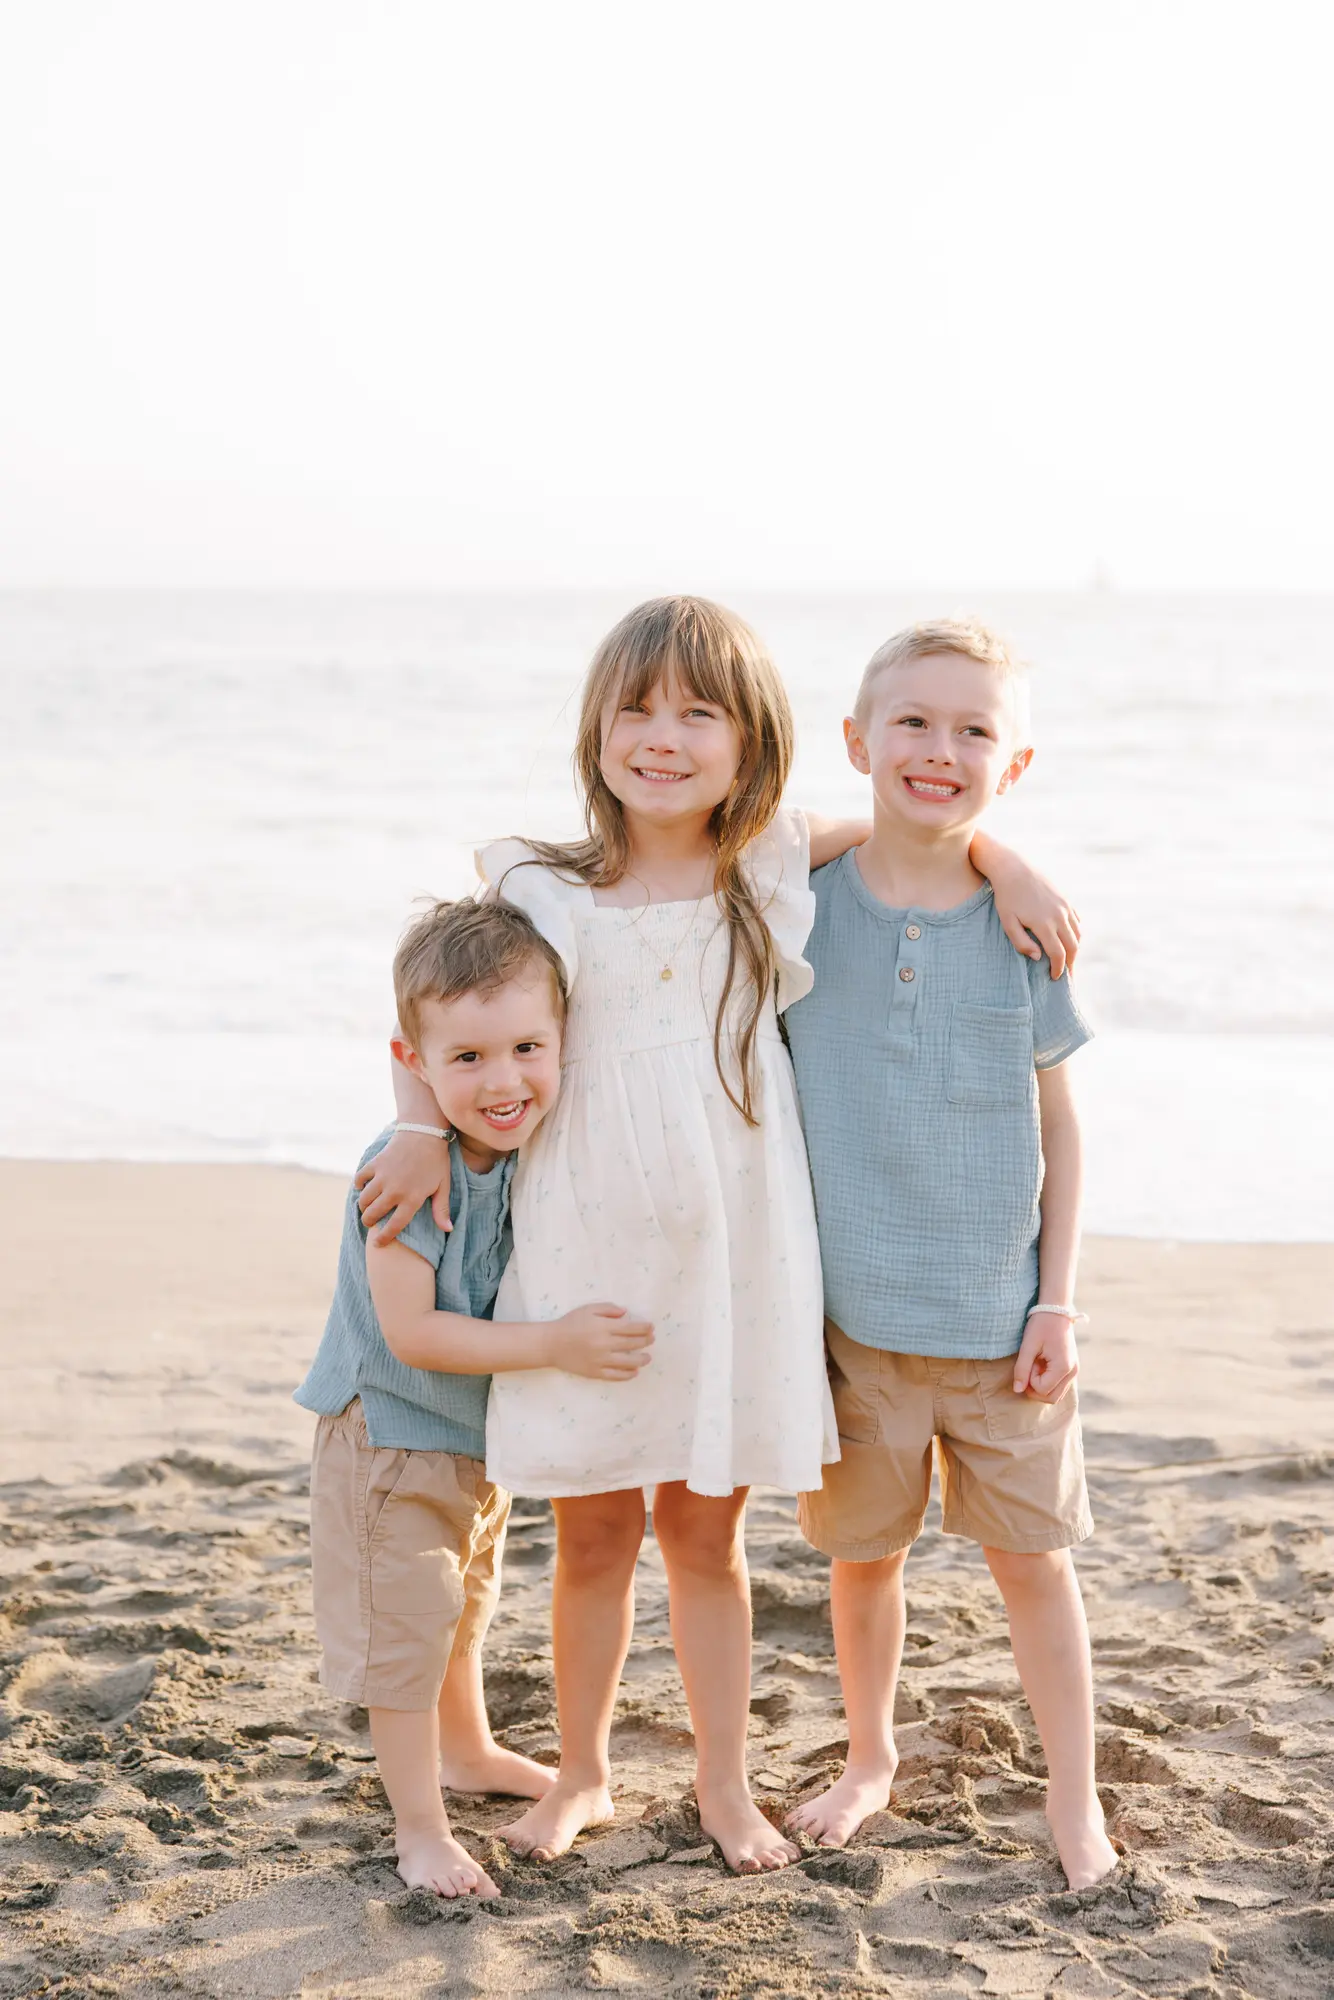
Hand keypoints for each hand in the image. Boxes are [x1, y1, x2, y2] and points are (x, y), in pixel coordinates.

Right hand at [356, 1132, 452, 1242]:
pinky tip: (363, 1187)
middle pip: (374, 1215)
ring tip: (367, 1208)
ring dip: (364, 1206)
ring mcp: (383, 1177)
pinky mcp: (375, 1164)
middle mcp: (395, 1190)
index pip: (394, 1226)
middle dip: (370, 1222)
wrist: (424, 1133)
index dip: (384, 1237)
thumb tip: (448, 1229)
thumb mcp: (442, 1186)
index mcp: (412, 1199)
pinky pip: (360, 1179)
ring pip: (364, 1200)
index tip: (378, 1244)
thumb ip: (441, 1209)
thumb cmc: (437, 1161)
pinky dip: (359, 1184)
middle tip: (371, 1222)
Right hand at [546, 1303, 653, 1380]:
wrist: (551, 1344)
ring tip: (647, 1358)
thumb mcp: (589, 1309)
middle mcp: (604, 1344)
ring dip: (642, 1360)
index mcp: (603, 1327)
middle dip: (646, 1341)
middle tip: (652, 1339)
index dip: (644, 1328)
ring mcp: (600, 1360)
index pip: (632, 1328)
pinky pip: (616, 1376)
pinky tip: (634, 1372)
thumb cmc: (570, 1323)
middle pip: (633, 1344)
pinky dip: (628, 1374)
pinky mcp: (595, 1373)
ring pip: (628, 1362)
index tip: (651, 1327)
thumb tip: (626, 1313)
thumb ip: (609, 1309)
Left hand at [987, 855, 1080, 976]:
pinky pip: (1076, 921)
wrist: (1013, 868)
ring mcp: (1064, 907)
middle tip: (1066, 975)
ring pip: (1078, 934)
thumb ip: (1021, 943)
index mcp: (1044, 924)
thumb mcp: (1008, 922)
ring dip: (1074, 949)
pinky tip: (1068, 939)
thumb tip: (1038, 958)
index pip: (1058, 954)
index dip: (1058, 969)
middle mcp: (1059, 916)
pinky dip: (1076, 933)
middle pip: (1073, 947)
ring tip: (1067, 959)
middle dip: (1070, 964)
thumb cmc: (1006, 898)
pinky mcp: (1065, 899)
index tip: (1054, 978)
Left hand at [1012, 1313, 1078, 1402]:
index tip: (1029, 1362)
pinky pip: (1058, 1386)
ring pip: (1056, 1395)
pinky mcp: (1071, 1369)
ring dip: (1041, 1386)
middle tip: (1028, 1368)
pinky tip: (1041, 1367)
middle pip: (1051, 1398)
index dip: (1030, 1380)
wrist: (1056, 1310)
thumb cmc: (1041, 1325)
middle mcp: (1072, 1372)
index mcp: (1064, 1366)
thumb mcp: (1028, 1346)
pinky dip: (1047, 1383)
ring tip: (1035, 1366)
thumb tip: (1017, 1390)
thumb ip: (1022, 1369)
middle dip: (1035, 1389)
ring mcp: (1074, 1372)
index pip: (1042, 1389)